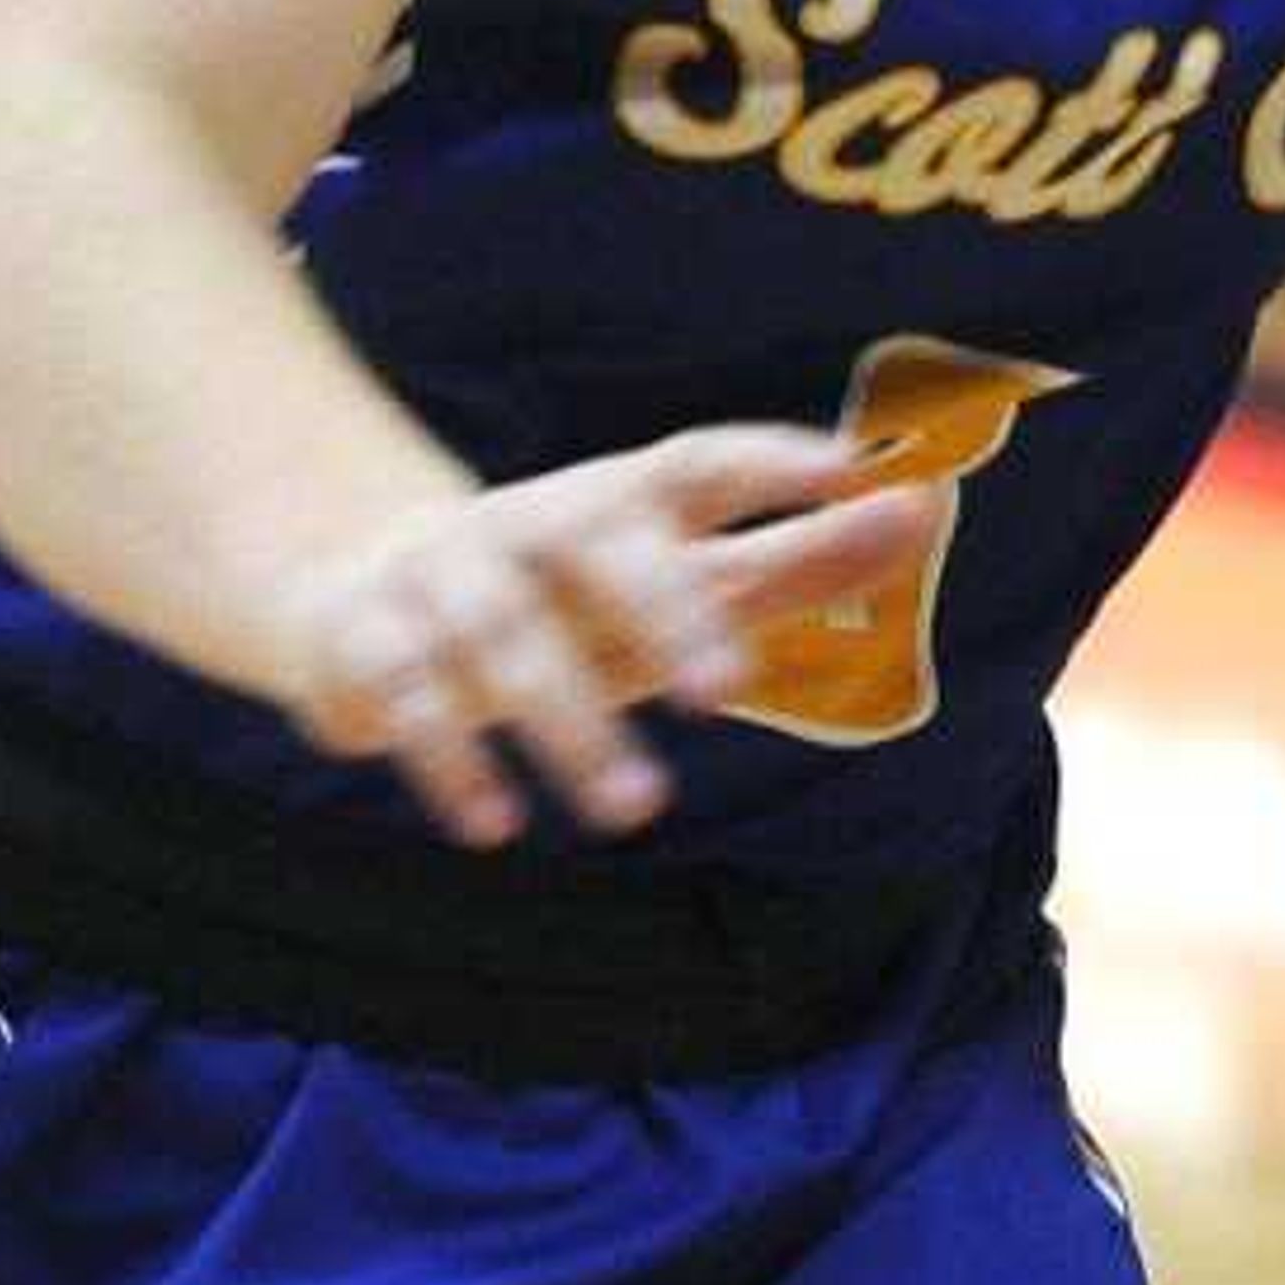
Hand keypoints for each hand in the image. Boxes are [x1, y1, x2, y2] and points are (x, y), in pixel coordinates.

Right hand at [273, 421, 950, 848]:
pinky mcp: (368, 639)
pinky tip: (496, 823)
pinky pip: (406, 694)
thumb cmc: (567, 591)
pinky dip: (448, 757)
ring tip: (638, 810)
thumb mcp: (673, 578)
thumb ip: (796, 556)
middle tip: (729, 691)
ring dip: (568, 723)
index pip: (700, 463)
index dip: (771, 461)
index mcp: (619, 500)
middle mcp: (536, 523)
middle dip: (664, 612)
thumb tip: (928, 510)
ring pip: (506, 637)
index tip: (848, 471)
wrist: (356, 580)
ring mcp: (446, 574)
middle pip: (603, 548)